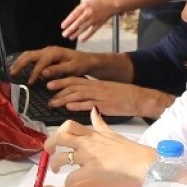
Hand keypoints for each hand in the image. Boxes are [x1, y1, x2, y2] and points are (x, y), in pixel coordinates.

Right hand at [8, 46, 96, 85]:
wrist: (87, 60)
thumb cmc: (80, 65)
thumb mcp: (72, 68)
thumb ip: (58, 70)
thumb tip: (43, 73)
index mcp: (54, 53)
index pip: (41, 62)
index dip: (34, 73)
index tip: (30, 83)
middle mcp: (48, 50)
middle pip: (30, 55)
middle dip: (20, 64)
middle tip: (12, 73)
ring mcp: (46, 52)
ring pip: (29, 55)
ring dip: (20, 62)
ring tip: (12, 71)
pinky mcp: (45, 55)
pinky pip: (32, 57)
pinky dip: (24, 62)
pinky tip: (19, 68)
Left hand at [47, 77, 163, 117]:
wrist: (140, 98)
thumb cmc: (125, 96)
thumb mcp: (107, 92)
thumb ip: (93, 95)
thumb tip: (80, 100)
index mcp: (96, 84)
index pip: (76, 80)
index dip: (62, 81)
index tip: (50, 83)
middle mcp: (96, 88)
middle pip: (74, 86)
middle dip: (59, 88)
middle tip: (47, 91)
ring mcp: (100, 97)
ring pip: (78, 95)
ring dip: (64, 99)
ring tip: (53, 102)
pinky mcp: (105, 106)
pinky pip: (89, 105)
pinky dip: (78, 105)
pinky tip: (68, 106)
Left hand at [48, 109, 156, 181]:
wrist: (139, 162)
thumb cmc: (128, 149)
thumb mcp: (111, 132)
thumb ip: (99, 123)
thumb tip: (94, 110)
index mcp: (91, 134)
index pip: (68, 125)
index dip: (58, 131)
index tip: (57, 139)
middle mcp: (87, 144)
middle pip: (59, 138)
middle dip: (49, 145)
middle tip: (49, 152)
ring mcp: (88, 157)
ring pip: (62, 159)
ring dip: (55, 165)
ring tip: (56, 170)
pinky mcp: (92, 171)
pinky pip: (72, 177)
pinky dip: (68, 182)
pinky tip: (69, 184)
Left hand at [62, 0, 119, 41]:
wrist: (111, 3)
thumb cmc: (97, 3)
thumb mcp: (86, 2)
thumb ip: (79, 10)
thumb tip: (70, 20)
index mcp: (85, 6)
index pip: (74, 14)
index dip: (68, 21)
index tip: (62, 26)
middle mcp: (89, 12)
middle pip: (78, 22)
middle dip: (70, 29)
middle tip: (64, 34)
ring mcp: (95, 18)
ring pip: (84, 28)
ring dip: (77, 33)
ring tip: (70, 37)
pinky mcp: (99, 23)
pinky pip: (92, 31)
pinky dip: (87, 36)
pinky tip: (82, 40)